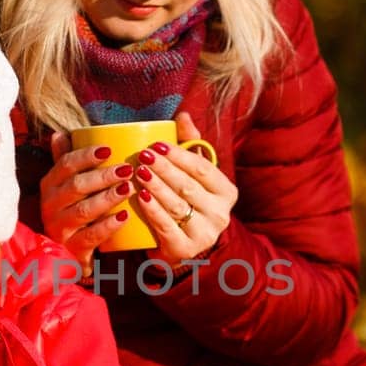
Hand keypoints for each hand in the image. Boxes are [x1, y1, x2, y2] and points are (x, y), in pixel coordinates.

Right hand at [39, 132, 131, 265]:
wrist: (65, 255)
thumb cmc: (71, 213)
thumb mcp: (65, 187)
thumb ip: (64, 162)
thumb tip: (59, 134)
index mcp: (50, 185)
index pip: (65, 165)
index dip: (86, 156)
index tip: (109, 149)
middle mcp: (50, 205)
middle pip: (76, 186)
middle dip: (102, 176)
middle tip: (127, 169)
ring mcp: (59, 228)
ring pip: (84, 210)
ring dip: (108, 198)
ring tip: (128, 188)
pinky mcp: (71, 248)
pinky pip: (91, 236)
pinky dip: (108, 226)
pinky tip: (124, 216)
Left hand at [135, 112, 237, 264]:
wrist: (179, 246)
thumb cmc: (186, 203)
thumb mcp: (192, 175)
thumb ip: (189, 145)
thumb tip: (182, 115)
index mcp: (226, 192)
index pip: (202, 169)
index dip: (179, 155)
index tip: (156, 145)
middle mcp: (221, 214)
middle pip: (188, 186)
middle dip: (164, 169)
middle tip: (143, 156)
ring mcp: (205, 234)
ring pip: (177, 205)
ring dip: (156, 187)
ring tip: (138, 173)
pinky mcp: (187, 249)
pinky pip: (167, 227)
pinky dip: (153, 211)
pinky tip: (141, 198)